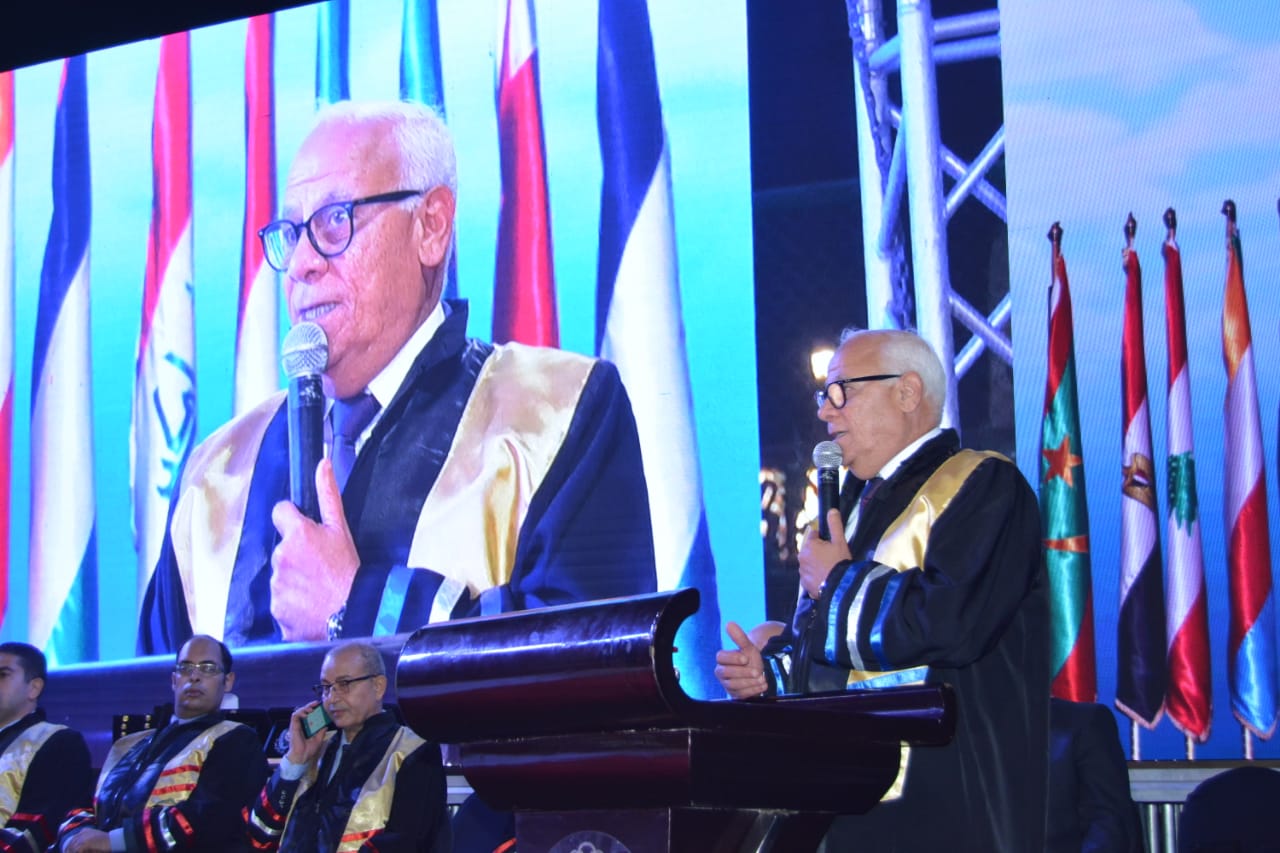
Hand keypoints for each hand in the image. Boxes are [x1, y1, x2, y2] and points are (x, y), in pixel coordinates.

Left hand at [63, 828, 110, 852]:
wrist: (113, 840)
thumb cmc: (105, 841)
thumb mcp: (94, 839)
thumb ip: (86, 841)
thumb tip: (77, 849)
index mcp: (84, 831)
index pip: (72, 840)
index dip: (69, 848)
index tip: (67, 852)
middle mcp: (82, 833)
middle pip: (70, 844)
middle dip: (68, 851)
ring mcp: (83, 837)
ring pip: (72, 848)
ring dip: (72, 852)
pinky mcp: (85, 843)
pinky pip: (77, 851)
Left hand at [271, 459, 359, 639]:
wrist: (353, 616)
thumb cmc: (349, 573)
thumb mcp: (342, 530)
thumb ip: (328, 495)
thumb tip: (322, 464)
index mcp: (296, 534)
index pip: (280, 512)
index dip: (293, 520)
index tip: (306, 533)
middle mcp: (281, 557)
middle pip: (282, 548)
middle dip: (295, 554)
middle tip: (319, 566)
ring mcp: (276, 585)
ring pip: (281, 575)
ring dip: (293, 579)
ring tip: (317, 588)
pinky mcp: (276, 608)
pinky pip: (281, 600)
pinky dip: (292, 603)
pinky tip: (311, 605)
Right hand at [286, 701, 329, 764]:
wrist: (302, 756)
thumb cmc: (308, 750)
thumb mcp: (318, 739)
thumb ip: (321, 732)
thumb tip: (326, 726)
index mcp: (307, 727)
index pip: (309, 715)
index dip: (313, 709)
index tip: (319, 705)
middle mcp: (301, 725)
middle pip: (303, 711)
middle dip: (309, 705)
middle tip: (316, 703)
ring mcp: (297, 726)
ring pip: (298, 712)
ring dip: (305, 708)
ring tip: (311, 709)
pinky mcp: (293, 727)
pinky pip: (294, 716)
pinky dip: (300, 712)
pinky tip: (306, 713)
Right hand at [714, 621, 768, 698]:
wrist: (757, 671)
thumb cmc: (749, 657)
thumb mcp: (748, 647)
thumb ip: (739, 637)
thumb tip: (729, 624)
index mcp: (722, 659)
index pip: (721, 658)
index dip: (733, 658)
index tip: (746, 658)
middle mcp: (721, 672)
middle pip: (726, 673)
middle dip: (743, 672)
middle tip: (757, 671)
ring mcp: (727, 685)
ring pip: (734, 685)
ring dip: (750, 682)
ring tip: (761, 678)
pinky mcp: (735, 695)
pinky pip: (741, 695)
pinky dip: (753, 690)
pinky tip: (762, 685)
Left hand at [798, 509, 852, 599]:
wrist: (840, 588)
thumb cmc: (840, 563)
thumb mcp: (840, 542)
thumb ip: (835, 525)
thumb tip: (831, 510)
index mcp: (808, 545)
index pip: (813, 535)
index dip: (824, 539)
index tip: (832, 545)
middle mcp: (801, 558)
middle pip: (810, 549)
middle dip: (819, 552)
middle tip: (833, 558)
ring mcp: (802, 571)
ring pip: (810, 563)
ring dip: (817, 564)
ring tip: (831, 570)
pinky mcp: (804, 584)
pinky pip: (810, 576)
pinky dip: (816, 576)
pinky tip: (826, 578)